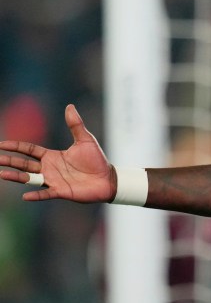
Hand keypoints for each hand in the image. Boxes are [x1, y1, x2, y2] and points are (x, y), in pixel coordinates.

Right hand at [0, 104, 115, 202]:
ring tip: (2, 174)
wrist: (109, 178)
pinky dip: (36, 195)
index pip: (29, 150)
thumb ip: (75, 124)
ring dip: (16, 177)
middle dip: (10, 161)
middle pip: (24, 164)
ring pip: (30, 179)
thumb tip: (70, 106)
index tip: (1, 145)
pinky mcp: (61, 191)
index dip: (15, 147)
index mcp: (52, 156)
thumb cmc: (97, 160)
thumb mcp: (85, 140)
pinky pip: (45, 193)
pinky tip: (25, 196)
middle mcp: (49, 168)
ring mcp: (54, 180)